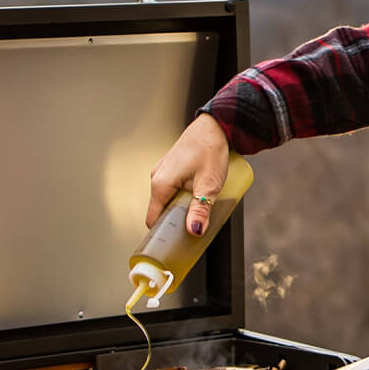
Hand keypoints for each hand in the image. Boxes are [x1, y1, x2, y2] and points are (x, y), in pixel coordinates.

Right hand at [147, 113, 229, 235]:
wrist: (215, 126)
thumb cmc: (210, 149)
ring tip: (199, 211)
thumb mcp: (209, 184)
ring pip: (167, 200)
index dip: (163, 233)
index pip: (153, 219)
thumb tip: (194, 231)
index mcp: (160, 184)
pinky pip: (171, 189)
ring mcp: (162, 172)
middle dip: (175, 221)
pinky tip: (197, 196)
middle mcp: (157, 178)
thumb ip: (200, 210)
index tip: (176, 243)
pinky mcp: (171, 168)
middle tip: (194, 227)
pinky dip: (181, 197)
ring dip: (180, 208)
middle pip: (161, 211)